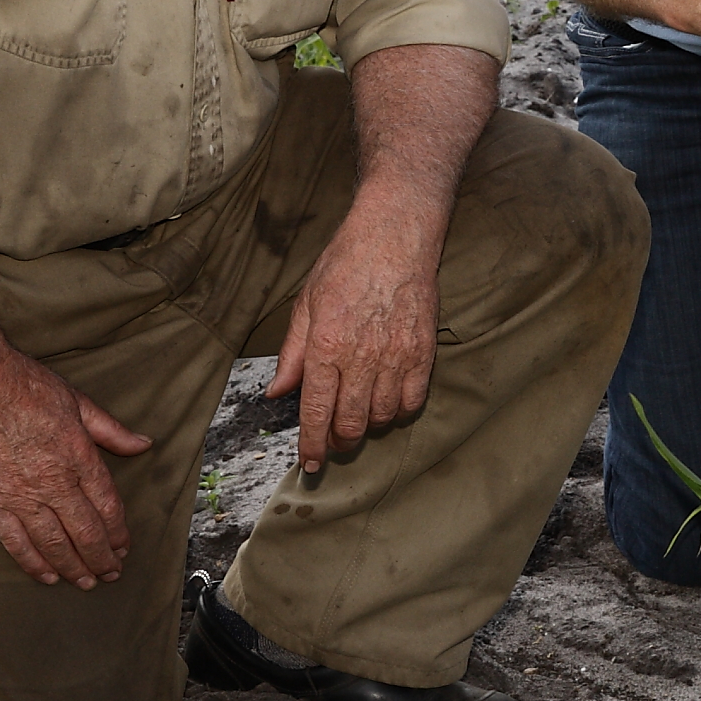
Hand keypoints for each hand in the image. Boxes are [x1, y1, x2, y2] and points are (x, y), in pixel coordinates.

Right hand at [0, 354, 153, 587]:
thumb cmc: (24, 385)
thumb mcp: (77, 401)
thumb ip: (111, 430)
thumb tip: (143, 443)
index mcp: (79, 457)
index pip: (107, 507)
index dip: (119, 533)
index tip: (124, 546)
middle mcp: (53, 483)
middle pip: (85, 532)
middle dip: (101, 558)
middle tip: (111, 573)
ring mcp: (20, 496)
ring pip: (53, 544)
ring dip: (72, 567)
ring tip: (85, 582)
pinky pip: (15, 541)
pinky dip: (32, 563)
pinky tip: (45, 576)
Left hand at [268, 211, 442, 474]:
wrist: (394, 235)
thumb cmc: (345, 264)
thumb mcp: (305, 304)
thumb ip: (292, 354)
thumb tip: (277, 392)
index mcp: (325, 347)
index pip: (316, 413)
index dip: (311, 446)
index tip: (310, 464)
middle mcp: (361, 358)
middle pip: (351, 424)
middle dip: (339, 442)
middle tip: (334, 440)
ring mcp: (396, 357)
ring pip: (382, 417)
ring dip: (368, 426)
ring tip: (360, 416)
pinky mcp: (423, 352)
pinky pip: (413, 400)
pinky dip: (399, 410)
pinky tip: (389, 402)